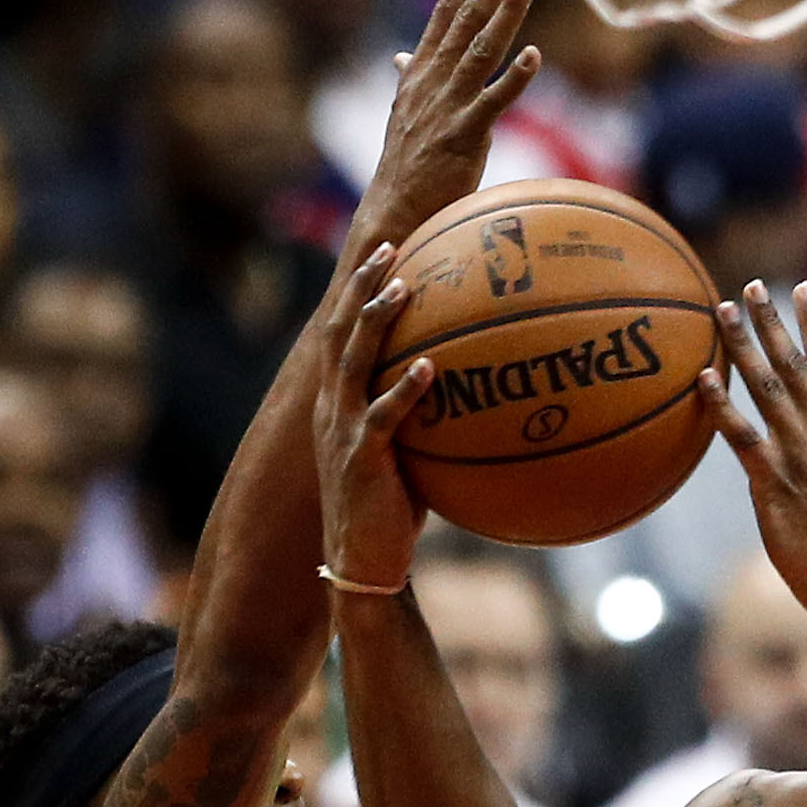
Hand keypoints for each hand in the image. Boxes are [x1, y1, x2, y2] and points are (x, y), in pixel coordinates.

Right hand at [312, 244, 429, 590]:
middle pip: (342, 332)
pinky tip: (429, 367)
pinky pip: (384, 418)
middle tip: (386, 246)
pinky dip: (404, 389)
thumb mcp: (405, 451)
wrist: (363, 560)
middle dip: (362, 286)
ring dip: (379, 322)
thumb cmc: (392, 507)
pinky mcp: (361, 461)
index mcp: (340, 402)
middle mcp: (333, 408)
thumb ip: (424, 415)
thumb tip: (473, 385)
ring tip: (405, 288)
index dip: (358, 290)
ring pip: (355, 364)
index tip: (384, 249)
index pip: (343, 332)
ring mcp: (344, 432)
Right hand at [352, 0, 542, 257]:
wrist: (392, 211)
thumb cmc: (406, 166)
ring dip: (505, 13)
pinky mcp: (463, 136)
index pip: (444, 12)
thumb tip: (402, 56)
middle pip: (465, 20)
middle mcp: (432, 81)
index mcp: (421, 72)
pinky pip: (493, 101)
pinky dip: (514, 78)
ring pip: (481, 50)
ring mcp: (448, 106)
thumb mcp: (406, 114)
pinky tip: (534, 55)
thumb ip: (409, 80)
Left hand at [699, 280, 806, 618]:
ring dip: (743, 346)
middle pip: (795, 364)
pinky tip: (703, 380)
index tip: (801, 289)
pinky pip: (743, 435)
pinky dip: (722, 405)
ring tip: (723, 312)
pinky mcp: (775, 482)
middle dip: (772, 322)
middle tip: (750, 287)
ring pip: (768, 387)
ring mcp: (801, 454)